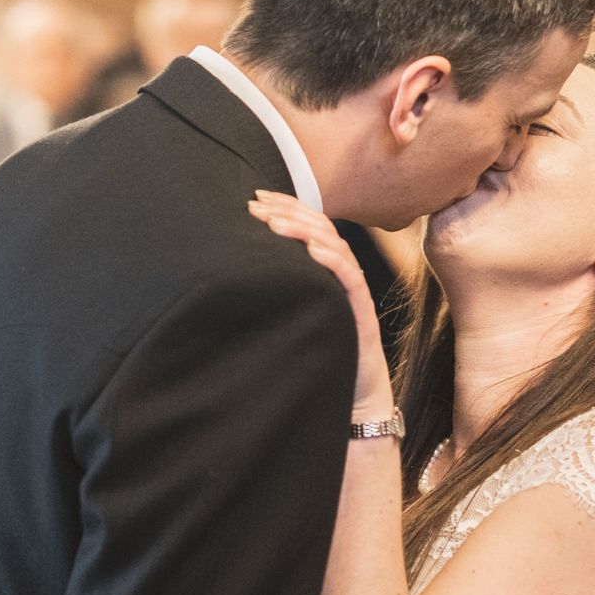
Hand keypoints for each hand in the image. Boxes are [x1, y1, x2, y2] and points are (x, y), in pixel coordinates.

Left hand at [247, 192, 390, 417]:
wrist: (355, 396)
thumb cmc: (321, 356)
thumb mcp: (293, 315)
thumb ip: (278, 291)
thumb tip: (233, 274)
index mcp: (325, 271)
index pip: (308, 226)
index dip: (286, 207)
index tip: (257, 197)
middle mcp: (341, 274)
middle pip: (320, 229)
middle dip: (289, 212)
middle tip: (257, 206)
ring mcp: (352, 291)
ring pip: (334, 248)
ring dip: (305, 231)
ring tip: (276, 223)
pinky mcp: (361, 312)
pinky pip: (350, 279)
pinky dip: (333, 260)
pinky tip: (314, 250)